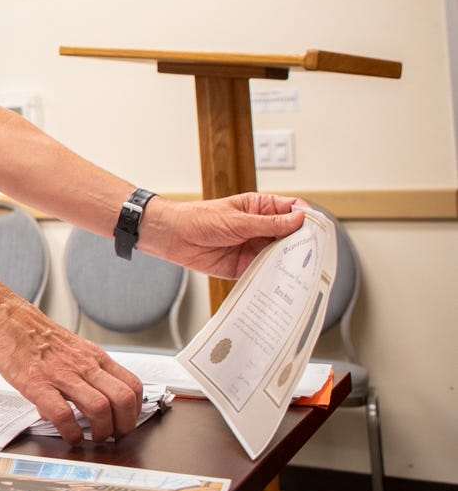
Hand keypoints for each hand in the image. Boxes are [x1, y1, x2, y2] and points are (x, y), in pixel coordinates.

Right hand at [0, 294, 143, 444]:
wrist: (0, 314)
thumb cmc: (28, 330)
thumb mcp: (67, 347)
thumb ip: (79, 370)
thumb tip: (82, 398)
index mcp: (91, 355)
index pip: (132, 385)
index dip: (135, 410)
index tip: (125, 421)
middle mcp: (82, 364)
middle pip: (123, 399)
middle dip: (124, 426)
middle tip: (113, 435)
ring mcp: (60, 374)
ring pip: (100, 408)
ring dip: (101, 432)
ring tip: (92, 438)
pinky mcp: (36, 384)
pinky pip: (63, 415)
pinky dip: (71, 432)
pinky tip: (68, 435)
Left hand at [141, 193, 303, 278]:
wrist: (172, 237)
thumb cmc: (199, 219)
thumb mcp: (237, 220)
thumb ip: (268, 223)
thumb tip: (299, 220)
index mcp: (261, 208)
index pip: (293, 210)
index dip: (308, 218)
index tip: (318, 230)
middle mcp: (261, 228)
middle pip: (292, 236)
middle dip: (303, 245)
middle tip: (314, 256)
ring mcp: (254, 248)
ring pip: (281, 256)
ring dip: (290, 263)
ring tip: (301, 272)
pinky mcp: (245, 266)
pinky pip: (265, 273)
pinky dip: (273, 277)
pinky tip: (281, 282)